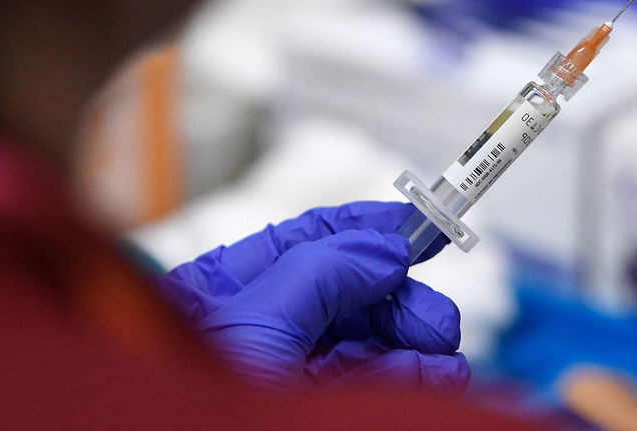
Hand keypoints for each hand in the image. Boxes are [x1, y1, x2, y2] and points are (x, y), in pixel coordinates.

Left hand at [157, 201, 468, 390]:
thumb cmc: (191, 405)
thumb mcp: (253, 322)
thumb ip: (320, 273)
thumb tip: (383, 248)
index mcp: (221, 294)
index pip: (301, 243)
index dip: (364, 228)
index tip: (419, 223)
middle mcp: (256, 331)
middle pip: (346, 295)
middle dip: (399, 297)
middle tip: (437, 315)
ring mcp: (285, 376)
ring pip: (364, 345)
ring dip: (414, 342)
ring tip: (445, 347)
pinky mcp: (314, 412)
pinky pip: (368, 388)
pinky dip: (409, 378)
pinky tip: (438, 375)